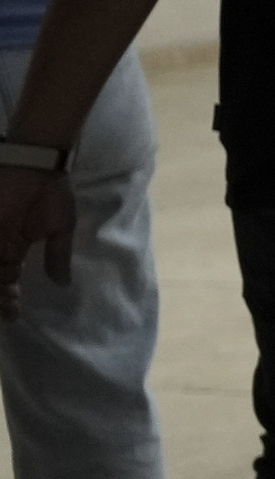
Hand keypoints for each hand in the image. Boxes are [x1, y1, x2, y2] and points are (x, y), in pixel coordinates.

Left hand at [0, 164, 65, 310]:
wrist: (34, 164)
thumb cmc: (51, 192)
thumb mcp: (61, 226)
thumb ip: (58, 255)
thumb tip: (63, 283)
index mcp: (13, 248)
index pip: (7, 280)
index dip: (8, 299)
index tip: (14, 315)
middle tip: (5, 311)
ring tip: (3, 300)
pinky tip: (0, 284)